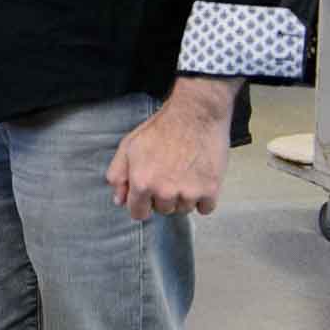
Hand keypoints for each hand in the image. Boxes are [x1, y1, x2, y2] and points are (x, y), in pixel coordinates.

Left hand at [106, 78, 238, 219]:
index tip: (147, 196)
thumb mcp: (129, 146)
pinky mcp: (211, 190)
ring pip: (184, 209)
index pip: (138, 214)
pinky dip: (203, 198)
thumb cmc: (161, 128)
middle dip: (163, 197)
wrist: (196, 114)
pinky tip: (199, 178)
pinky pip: (205, 208)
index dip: (141, 204)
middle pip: (163, 210)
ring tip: (185, 172)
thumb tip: (118, 200)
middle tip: (168, 174)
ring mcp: (189, 193)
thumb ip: (118, 174)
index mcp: (141, 182)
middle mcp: (164, 192)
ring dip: (184, 197)